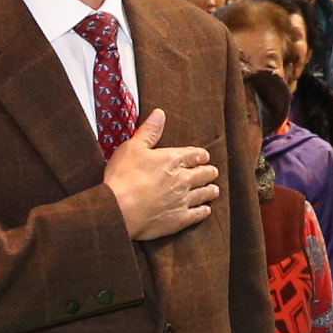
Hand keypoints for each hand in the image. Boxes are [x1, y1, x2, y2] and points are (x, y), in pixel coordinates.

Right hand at [102, 108, 219, 242]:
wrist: (119, 209)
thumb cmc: (123, 177)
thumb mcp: (132, 147)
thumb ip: (149, 131)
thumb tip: (160, 113)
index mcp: (172, 159)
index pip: (195, 155)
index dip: (201, 155)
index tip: (204, 156)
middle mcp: (182, 179)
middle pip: (203, 174)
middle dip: (209, 172)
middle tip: (212, 172)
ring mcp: (183, 200)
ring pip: (204, 193)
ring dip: (210, 190)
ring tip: (214, 190)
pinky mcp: (179, 219)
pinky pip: (198, 214)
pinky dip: (204, 211)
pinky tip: (206, 210)